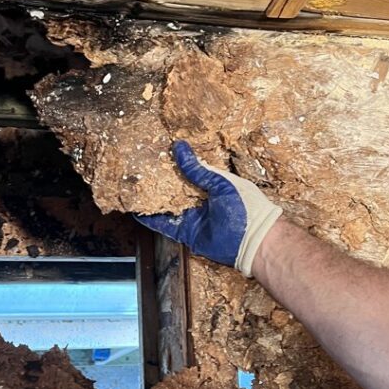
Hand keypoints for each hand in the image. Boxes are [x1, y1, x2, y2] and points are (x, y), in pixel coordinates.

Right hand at [136, 141, 282, 276]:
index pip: (189, 171)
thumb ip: (198, 169)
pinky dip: (153, 219)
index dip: (175, 163)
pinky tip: (138, 211)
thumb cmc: (245, 207)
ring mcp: (193, 217)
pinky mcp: (187, 233)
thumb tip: (180, 148)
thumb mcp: (221, 183)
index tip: (158, 153)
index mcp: (212, 184)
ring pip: (169, 206)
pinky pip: (166, 225)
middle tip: (140, 170)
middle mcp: (201, 199)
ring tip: (135, 189)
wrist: (253, 241)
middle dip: (160, 181)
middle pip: (176, 188)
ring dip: (154, 200)